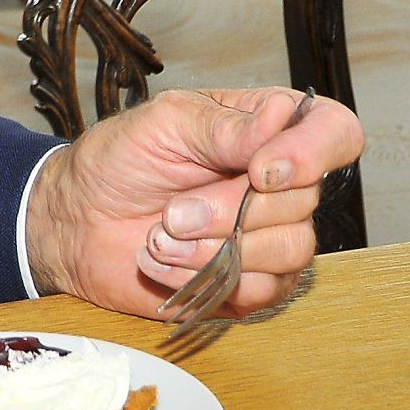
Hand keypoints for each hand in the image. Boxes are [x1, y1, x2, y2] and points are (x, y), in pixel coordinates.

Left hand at [25, 87, 363, 319]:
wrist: (75, 221)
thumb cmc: (116, 162)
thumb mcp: (161, 125)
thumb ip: (224, 126)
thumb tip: (284, 119)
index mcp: (264, 130)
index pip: (334, 132)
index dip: (311, 154)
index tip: (260, 172)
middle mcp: (278, 183)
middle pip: (305, 201)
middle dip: (228, 210)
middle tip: (172, 210)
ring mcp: (268, 235)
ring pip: (289, 250)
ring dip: (213, 248)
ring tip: (160, 235)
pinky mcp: (251, 282)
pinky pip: (261, 291)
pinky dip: (204, 278)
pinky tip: (164, 263)